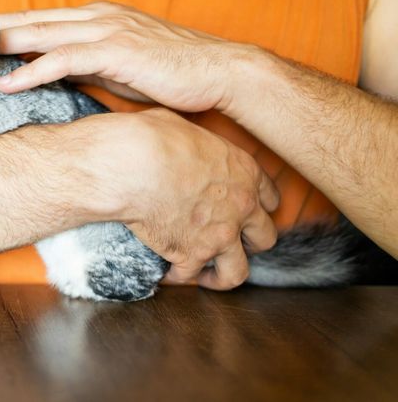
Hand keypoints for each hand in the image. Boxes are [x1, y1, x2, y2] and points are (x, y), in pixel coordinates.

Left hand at [0, 1, 258, 112]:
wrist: (218, 71)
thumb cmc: (171, 72)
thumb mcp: (121, 66)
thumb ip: (88, 64)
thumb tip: (55, 73)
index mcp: (98, 17)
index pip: (42, 19)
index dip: (5, 27)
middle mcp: (97, 17)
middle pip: (32, 20)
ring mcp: (106, 30)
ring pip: (41, 34)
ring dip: (1, 46)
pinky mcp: (116, 51)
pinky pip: (64, 60)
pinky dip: (32, 71)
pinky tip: (8, 82)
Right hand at [88, 109, 279, 290]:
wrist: (133, 166)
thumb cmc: (153, 139)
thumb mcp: (184, 127)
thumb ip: (194, 144)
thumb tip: (177, 141)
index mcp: (244, 171)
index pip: (269, 198)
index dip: (257, 208)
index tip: (243, 212)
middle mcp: (241, 206)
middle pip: (264, 237)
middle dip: (247, 242)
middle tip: (227, 241)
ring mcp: (220, 235)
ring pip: (237, 271)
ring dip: (221, 274)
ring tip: (205, 274)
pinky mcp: (192, 255)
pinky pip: (188, 276)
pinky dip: (175, 276)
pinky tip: (164, 271)